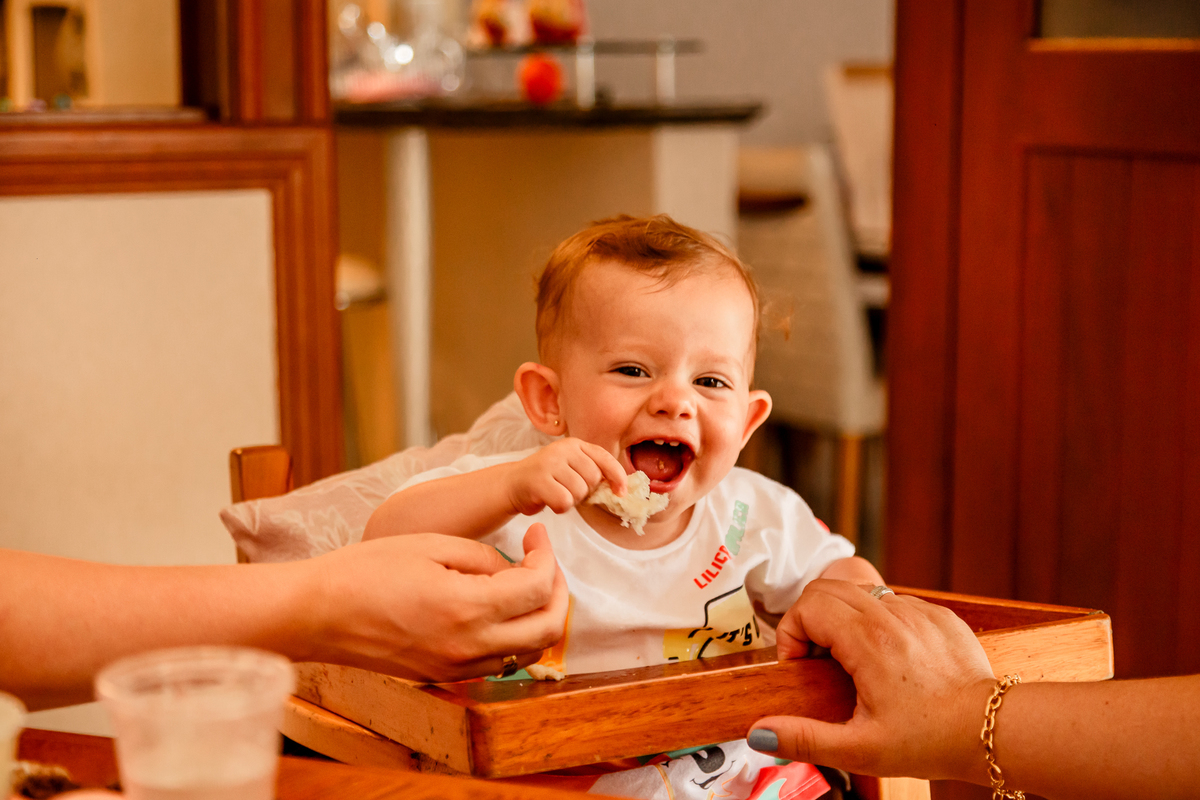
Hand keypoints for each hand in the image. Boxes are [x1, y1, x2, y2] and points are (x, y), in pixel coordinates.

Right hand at [304, 524, 567, 681]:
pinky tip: (499, 609)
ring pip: (528, 653)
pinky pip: (499, 663)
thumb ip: (484, 558)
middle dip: (557, 591)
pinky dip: (514, 638)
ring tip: (525, 583)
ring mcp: (457, 667)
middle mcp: (468, 646)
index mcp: (466, 608)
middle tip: (544, 561)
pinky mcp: (444, 676)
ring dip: (539, 618)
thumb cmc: (367, 571)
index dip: (548, 556)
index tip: (537, 535)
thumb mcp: (432, 546)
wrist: (318, 613)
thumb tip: (514, 569)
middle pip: (546, 629)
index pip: (537, 588)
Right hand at [505, 437, 626, 515]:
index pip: (604, 458)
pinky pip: (564, 501)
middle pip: (594, 478)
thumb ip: (592, 472)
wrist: (513, 484)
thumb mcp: (572, 469)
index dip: (617, 476)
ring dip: (572, 500)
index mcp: (575, 444)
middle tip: (569, 491)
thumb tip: (621, 489)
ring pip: (580, 491)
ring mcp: (549, 462)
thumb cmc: (548, 481)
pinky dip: (560, 507)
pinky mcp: (538, 479)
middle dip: (586, 491)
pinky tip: (549, 501)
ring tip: (557, 494)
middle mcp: (563, 449)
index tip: (621, 492)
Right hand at [749, 580, 994, 780]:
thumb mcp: (860, 749)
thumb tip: (759, 734)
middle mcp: (892, 615)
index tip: (799, 665)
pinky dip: (878, 622)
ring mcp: (918, 611)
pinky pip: (894, 602)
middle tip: (817, 661)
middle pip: (827, 588)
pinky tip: (889, 660)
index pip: (807, 605)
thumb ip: (804, 739)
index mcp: (868, 641)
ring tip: (851, 662)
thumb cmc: (930, 742)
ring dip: (843, 618)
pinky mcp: (939, 615)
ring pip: (860, 591)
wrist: (993, 732)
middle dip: (810, 620)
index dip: (791, 633)